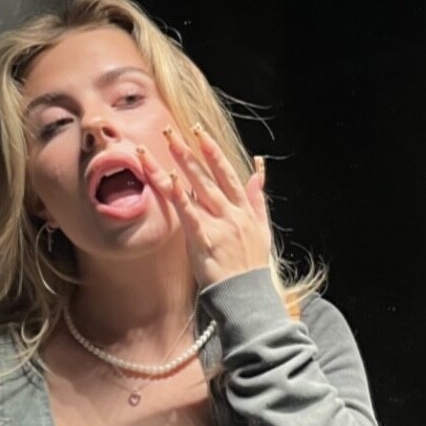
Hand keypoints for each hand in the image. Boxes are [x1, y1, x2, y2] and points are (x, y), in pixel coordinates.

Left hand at [136, 127, 272, 289]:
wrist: (247, 295)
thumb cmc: (252, 264)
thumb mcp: (262, 228)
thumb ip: (258, 198)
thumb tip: (259, 172)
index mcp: (244, 209)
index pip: (227, 173)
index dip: (213, 151)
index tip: (200, 133)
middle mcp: (231, 212)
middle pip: (208, 175)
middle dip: (190, 151)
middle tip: (172, 131)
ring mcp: (218, 224)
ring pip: (196, 187)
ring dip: (180, 164)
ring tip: (163, 145)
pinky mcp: (204, 239)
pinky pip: (190, 213)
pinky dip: (181, 195)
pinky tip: (171, 179)